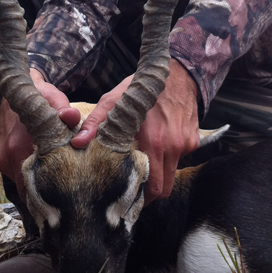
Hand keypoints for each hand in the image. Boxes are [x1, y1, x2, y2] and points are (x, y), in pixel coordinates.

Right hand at [0, 68, 80, 199]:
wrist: (17, 91)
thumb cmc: (40, 98)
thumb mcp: (54, 99)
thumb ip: (64, 111)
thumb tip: (71, 116)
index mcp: (19, 147)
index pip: (33, 186)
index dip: (49, 196)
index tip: (64, 201)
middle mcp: (8, 157)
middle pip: (29, 187)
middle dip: (46, 191)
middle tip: (66, 191)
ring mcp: (3, 161)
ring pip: (23, 181)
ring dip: (37, 180)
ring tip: (56, 175)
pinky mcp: (2, 161)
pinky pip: (18, 174)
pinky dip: (30, 172)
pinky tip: (43, 165)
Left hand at [71, 59, 198, 202]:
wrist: (179, 73)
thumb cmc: (143, 87)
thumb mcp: (115, 100)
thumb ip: (96, 123)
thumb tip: (78, 143)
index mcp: (153, 142)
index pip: (151, 188)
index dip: (139, 198)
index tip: (126, 199)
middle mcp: (172, 148)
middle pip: (163, 190)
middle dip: (149, 195)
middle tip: (133, 190)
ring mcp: (185, 146)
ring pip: (171, 174)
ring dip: (158, 175)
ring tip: (143, 164)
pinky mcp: (193, 141)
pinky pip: (179, 158)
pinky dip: (168, 158)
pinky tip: (158, 143)